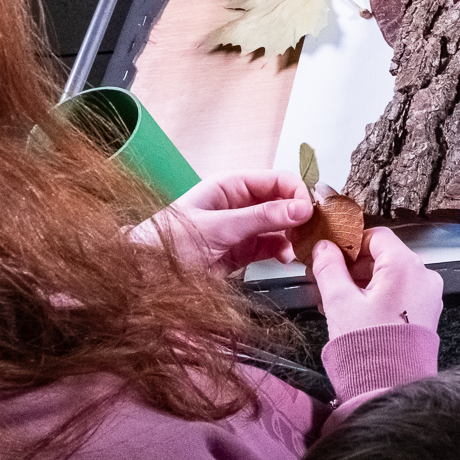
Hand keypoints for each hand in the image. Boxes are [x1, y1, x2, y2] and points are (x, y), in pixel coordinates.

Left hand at [130, 171, 310, 271]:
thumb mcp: (218, 227)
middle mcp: (239, 204)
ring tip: (302, 248)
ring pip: (281, 226)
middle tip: (314, 232)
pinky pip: (272, 247)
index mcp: (230, 186)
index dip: (297, 193)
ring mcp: (242, 228)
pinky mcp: (242, 252)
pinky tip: (287, 258)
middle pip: (283, 202)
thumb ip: (261, 218)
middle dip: (300, 216)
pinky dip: (283, 252)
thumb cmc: (168, 244)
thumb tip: (301, 208)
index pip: (276, 180)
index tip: (311, 212)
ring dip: (294, 236)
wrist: (144, 278)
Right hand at [311, 226, 443, 337]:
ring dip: (365, 282)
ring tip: (339, 300)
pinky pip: (401, 294)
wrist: (391, 385)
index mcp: (405, 266)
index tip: (332, 253)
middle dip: (355, 266)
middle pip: (385, 256)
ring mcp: (428, 296)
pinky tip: (357, 312)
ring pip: (392, 276)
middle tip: (329, 278)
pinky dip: (380, 296)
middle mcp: (424, 276)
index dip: (351, 242)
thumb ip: (329, 268)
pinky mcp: (427, 313)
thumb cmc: (369, 347)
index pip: (377, 236)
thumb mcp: (339, 301)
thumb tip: (324, 248)